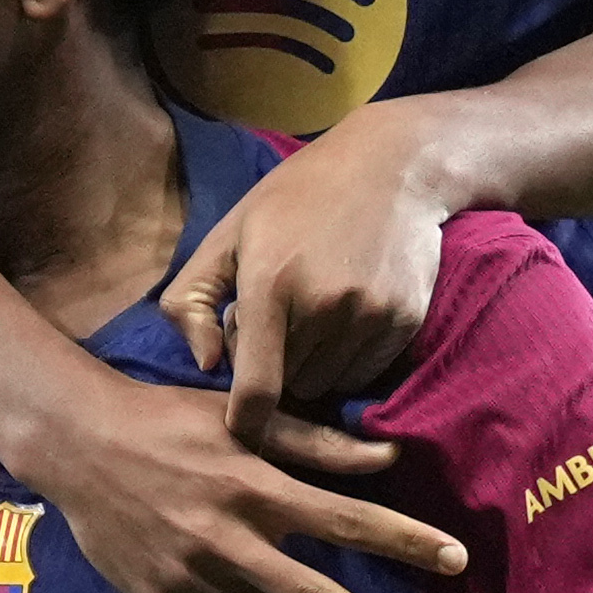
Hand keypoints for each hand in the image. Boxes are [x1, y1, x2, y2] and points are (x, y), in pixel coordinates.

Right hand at [15, 371, 462, 592]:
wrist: (76, 445)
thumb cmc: (167, 421)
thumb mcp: (240, 418)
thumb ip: (315, 441)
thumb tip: (387, 455)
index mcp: (255, 486)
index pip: (346, 519)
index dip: (404, 540)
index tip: (455, 559)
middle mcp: (230, 540)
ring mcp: (197, 580)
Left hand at [163, 106, 452, 429]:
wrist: (391, 166)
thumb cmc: (294, 199)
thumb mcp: (227, 233)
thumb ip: (189, 299)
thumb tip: (204, 364)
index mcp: (269, 286)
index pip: (256, 391)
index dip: (245, 423)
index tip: (241, 426)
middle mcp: (323, 307)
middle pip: (290, 388)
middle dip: (278, 365)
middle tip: (281, 317)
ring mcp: (369, 316)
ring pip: (328, 385)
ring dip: (314, 363)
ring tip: (314, 310)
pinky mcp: (404, 321)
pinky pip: (365, 374)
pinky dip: (349, 358)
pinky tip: (347, 311)